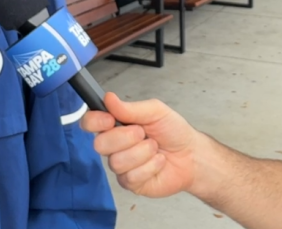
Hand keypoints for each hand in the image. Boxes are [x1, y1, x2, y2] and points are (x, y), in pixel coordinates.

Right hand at [81, 92, 199, 197]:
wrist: (191, 155)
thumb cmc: (173, 131)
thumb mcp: (155, 112)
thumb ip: (130, 108)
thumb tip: (109, 98)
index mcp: (116, 125)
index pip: (90, 122)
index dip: (95, 121)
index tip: (110, 119)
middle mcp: (114, 146)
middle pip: (100, 144)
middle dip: (126, 137)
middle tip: (143, 133)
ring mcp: (121, 166)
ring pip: (117, 162)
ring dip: (142, 152)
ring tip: (155, 148)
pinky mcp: (130, 183)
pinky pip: (131, 176)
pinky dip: (150, 166)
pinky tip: (158, 162)